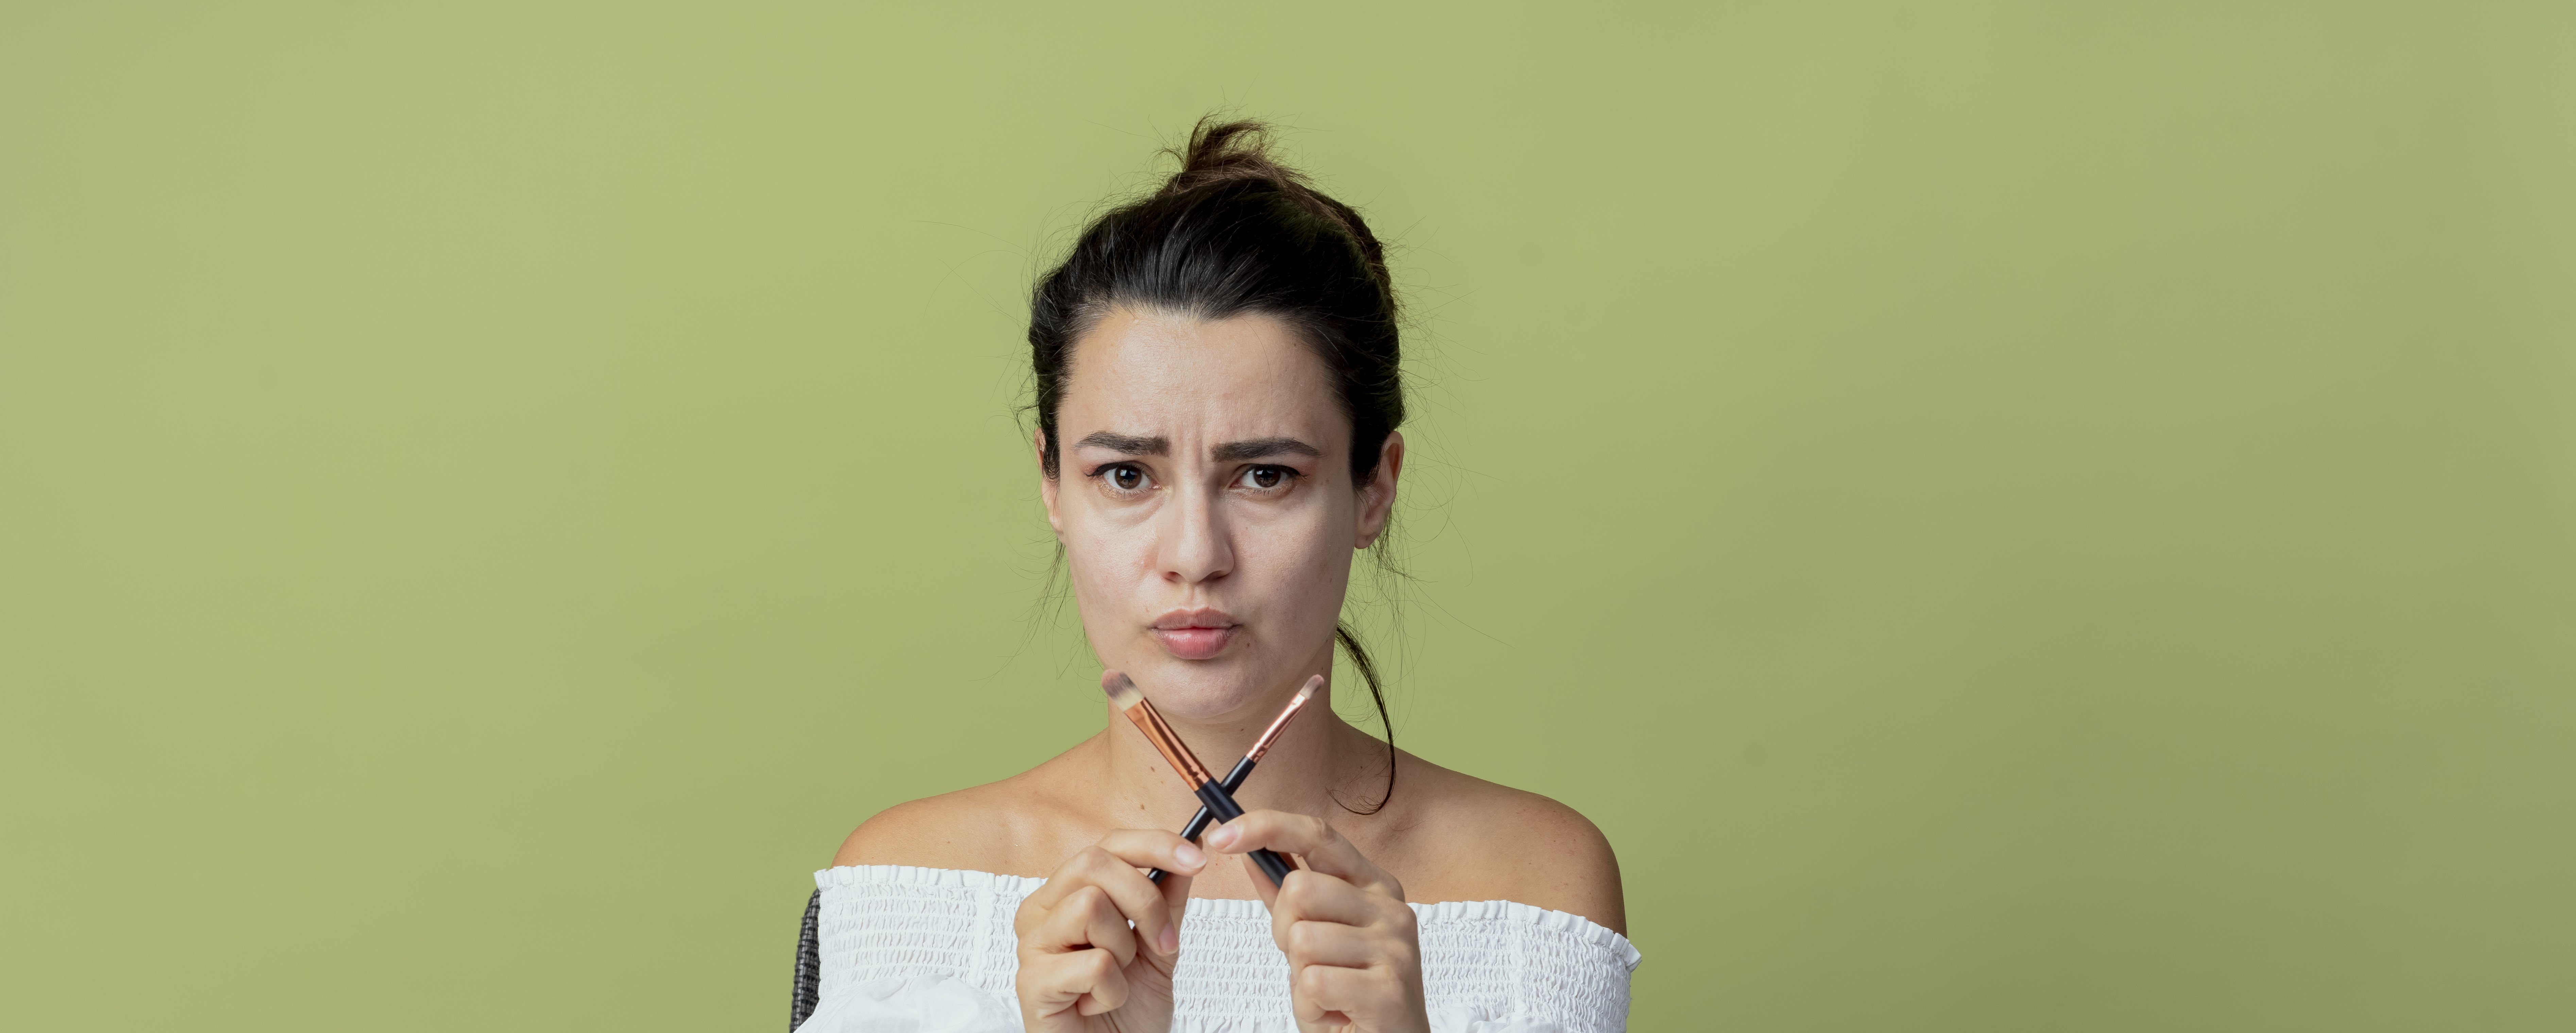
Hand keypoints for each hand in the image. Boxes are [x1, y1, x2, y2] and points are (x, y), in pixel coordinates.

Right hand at [1013, 830, 1207, 1032]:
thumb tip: (1191, 846)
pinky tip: (1098, 1004)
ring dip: (1124, 949)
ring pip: (1089, 905)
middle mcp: (1041, 911)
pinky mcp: (1030, 982)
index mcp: (1067, 893)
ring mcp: (1030, 945)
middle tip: (1162, 945)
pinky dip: (1113, 990)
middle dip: (1145, 902)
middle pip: (1094, 863)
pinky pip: (1092, 964)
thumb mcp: (1159, 946)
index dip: (1155, 844)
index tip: (1197, 859)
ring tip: (1118, 978)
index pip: (1107, 844)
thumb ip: (1169, 898)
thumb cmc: (1127, 1009)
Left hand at [1206, 812, 1429, 1032]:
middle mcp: (1390, 907)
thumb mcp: (1316, 938)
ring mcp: (1395, 947)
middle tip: (1307, 963)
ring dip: (1298, 976)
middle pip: (1299, 888)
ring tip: (1327, 992)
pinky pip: (1313, 983)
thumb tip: (1249, 853)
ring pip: (1302, 939)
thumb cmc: (1352, 994)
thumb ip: (1286, 897)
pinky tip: (1334, 1012)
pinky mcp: (1389, 989)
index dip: (1267, 827)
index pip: (1317, 835)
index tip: (1223, 835)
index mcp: (1374, 884)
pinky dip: (1309, 1006)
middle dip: (1283, 930)